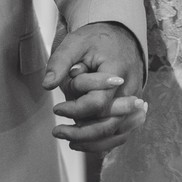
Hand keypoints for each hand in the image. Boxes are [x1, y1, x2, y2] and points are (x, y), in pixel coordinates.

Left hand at [45, 21, 147, 153]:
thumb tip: (47, 84)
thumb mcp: (75, 43)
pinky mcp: (132, 109)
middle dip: (83, 132)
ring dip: (93, 142)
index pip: (99, 102)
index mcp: (119, 70)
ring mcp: (134, 101)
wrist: (119, 37)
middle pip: (111, 123)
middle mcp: (132, 90)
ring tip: (69, 141)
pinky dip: (104, 143)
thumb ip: (60, 62)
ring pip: (118, 133)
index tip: (56, 109)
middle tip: (58, 131)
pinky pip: (122, 133)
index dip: (76, 109)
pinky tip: (85, 143)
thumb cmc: (96, 41)